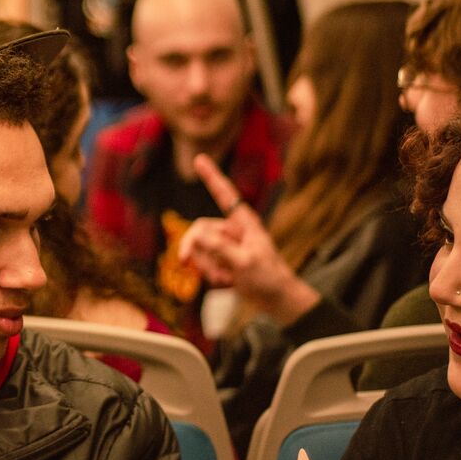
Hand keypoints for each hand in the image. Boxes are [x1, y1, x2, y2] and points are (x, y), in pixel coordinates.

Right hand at [180, 154, 290, 293]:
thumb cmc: (268, 277)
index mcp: (243, 223)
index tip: (199, 158)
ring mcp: (226, 248)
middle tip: (183, 262)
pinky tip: (228, 284)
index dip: (211, 176)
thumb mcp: (244, 262)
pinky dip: (211, 277)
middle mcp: (232, 232)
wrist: (277, 301)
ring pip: (200, 251)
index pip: (224, 194)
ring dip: (207, 268)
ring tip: (227, 279)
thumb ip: (219, 248)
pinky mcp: (223, 263)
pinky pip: (204, 266)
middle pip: (199, 230)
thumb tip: (195, 235)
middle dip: (194, 248)